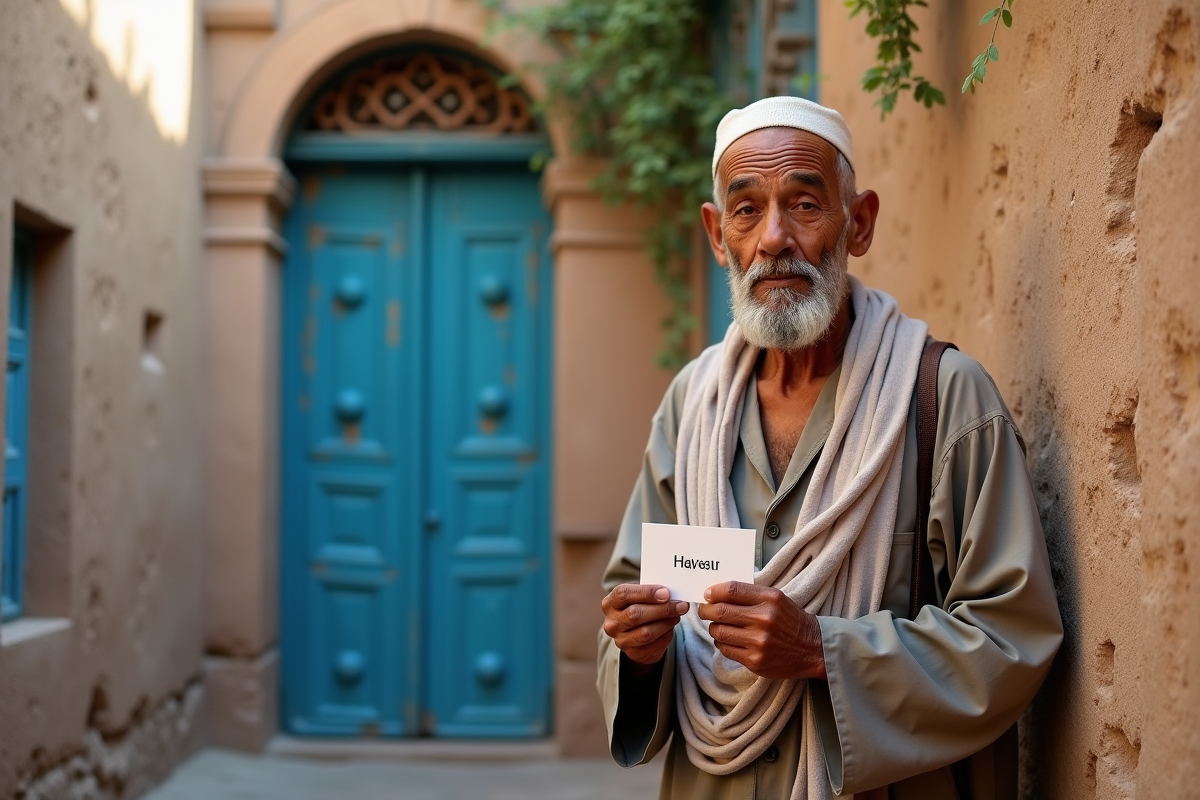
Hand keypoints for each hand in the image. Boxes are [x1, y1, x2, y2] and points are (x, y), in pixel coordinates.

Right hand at [601, 584, 689, 669]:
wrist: (634, 633)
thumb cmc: (639, 607)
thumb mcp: (639, 597)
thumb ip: (650, 594)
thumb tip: (671, 595)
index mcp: (610, 603)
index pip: (624, 594)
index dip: (646, 593)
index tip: (666, 593)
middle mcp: (612, 623)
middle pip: (636, 614)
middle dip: (662, 609)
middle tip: (681, 605)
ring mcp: (620, 640)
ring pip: (646, 632)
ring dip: (667, 623)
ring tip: (678, 615)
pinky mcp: (633, 653)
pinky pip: (654, 645)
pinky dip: (667, 635)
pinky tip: (671, 627)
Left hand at [698, 581, 826, 679]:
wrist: (813, 648)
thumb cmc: (790, 620)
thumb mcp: (776, 598)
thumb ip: (750, 594)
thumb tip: (717, 593)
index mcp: (770, 599)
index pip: (732, 590)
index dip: (714, 591)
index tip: (707, 594)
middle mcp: (764, 619)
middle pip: (721, 611)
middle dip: (706, 610)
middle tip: (703, 610)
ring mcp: (759, 642)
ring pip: (719, 632)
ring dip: (713, 627)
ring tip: (718, 625)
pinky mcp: (755, 661)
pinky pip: (726, 650)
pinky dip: (722, 643)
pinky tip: (728, 640)